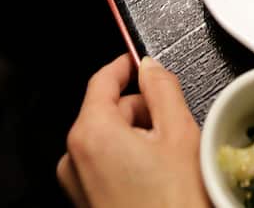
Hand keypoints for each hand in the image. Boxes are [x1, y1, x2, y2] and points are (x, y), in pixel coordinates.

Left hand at [58, 55, 207, 207]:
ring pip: (109, 140)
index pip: (102, 80)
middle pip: (108, 110)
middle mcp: (74, 157)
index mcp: (91, 132)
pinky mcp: (86, 204)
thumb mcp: (179, 134)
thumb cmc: (174, 203)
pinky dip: (129, 163)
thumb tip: (151, 66)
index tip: (139, 60)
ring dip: (137, 140)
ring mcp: (77, 185)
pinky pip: (106, 167)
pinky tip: (157, 179)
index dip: (124, 65)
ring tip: (169, 161)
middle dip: (141, 112)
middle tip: (174, 128)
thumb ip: (163, 89)